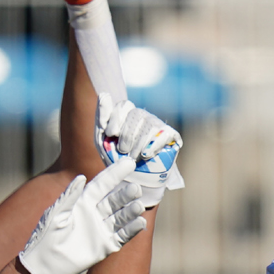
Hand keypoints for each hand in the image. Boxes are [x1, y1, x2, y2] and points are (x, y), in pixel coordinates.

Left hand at [17, 160, 147, 273]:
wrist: (44, 265)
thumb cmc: (45, 236)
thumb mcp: (56, 213)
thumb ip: (70, 196)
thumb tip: (81, 177)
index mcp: (83, 202)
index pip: (102, 185)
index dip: (115, 174)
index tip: (129, 162)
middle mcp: (95, 214)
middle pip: (115, 200)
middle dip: (126, 194)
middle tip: (136, 188)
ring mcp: (101, 229)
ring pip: (121, 217)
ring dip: (131, 211)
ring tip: (139, 206)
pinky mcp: (106, 246)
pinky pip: (123, 235)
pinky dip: (132, 229)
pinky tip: (140, 222)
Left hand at [96, 95, 182, 209]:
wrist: (132, 181)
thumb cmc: (115, 159)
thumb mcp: (102, 139)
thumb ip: (101, 116)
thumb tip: (104, 93)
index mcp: (127, 114)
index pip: (124, 105)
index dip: (117, 118)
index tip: (111, 134)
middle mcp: (143, 116)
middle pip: (136, 115)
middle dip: (127, 135)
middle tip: (123, 152)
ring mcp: (158, 125)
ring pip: (150, 124)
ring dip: (139, 143)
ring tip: (134, 157)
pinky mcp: (171, 136)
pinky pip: (164, 133)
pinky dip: (154, 145)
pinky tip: (146, 155)